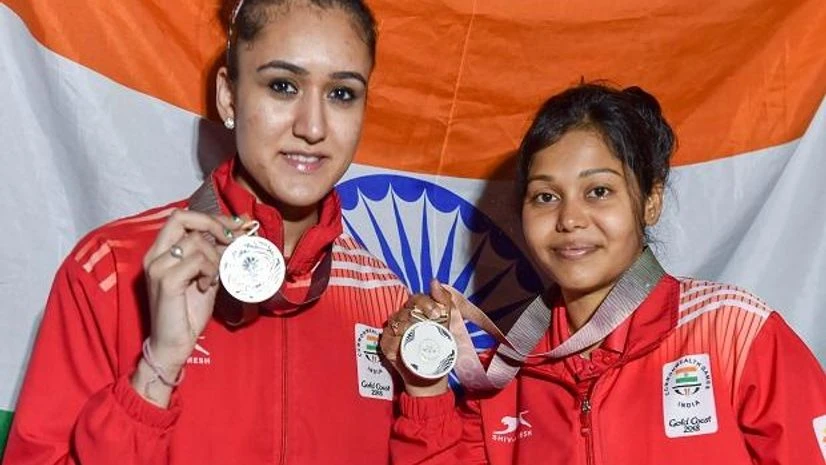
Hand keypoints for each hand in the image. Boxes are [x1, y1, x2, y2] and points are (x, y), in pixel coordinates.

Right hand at [141, 209, 245, 367]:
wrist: (174, 343)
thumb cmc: (188, 312)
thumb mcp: (205, 276)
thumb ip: (214, 255)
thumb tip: (237, 234)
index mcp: (161, 251)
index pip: (182, 218)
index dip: (212, 217)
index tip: (237, 225)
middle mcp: (154, 255)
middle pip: (181, 218)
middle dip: (213, 224)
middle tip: (232, 239)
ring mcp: (157, 267)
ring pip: (196, 242)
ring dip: (215, 258)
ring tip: (213, 277)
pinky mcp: (165, 281)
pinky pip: (196, 261)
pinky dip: (209, 271)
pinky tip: (206, 285)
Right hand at [380, 279, 453, 396]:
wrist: (432, 374)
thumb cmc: (439, 347)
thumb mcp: (447, 323)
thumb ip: (444, 302)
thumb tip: (434, 281)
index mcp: (416, 311)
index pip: (416, 299)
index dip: (425, 302)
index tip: (436, 312)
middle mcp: (402, 318)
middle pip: (406, 308)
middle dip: (420, 312)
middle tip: (433, 320)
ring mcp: (393, 331)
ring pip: (397, 320)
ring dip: (410, 324)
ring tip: (421, 332)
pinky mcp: (386, 345)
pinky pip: (389, 337)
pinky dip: (398, 338)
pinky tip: (406, 341)